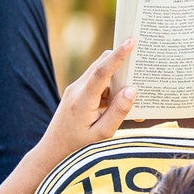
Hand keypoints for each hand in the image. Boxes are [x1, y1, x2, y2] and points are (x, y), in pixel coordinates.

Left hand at [39, 38, 137, 156]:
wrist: (52, 151)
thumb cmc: (78, 148)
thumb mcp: (102, 135)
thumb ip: (118, 112)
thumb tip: (132, 90)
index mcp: (82, 99)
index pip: (102, 71)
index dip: (118, 55)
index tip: (131, 41)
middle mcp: (77, 89)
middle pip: (101, 65)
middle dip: (121, 61)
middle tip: (142, 61)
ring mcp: (75, 90)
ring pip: (100, 73)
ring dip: (117, 78)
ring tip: (136, 90)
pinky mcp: (77, 94)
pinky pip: (97, 84)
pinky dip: (110, 88)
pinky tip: (121, 103)